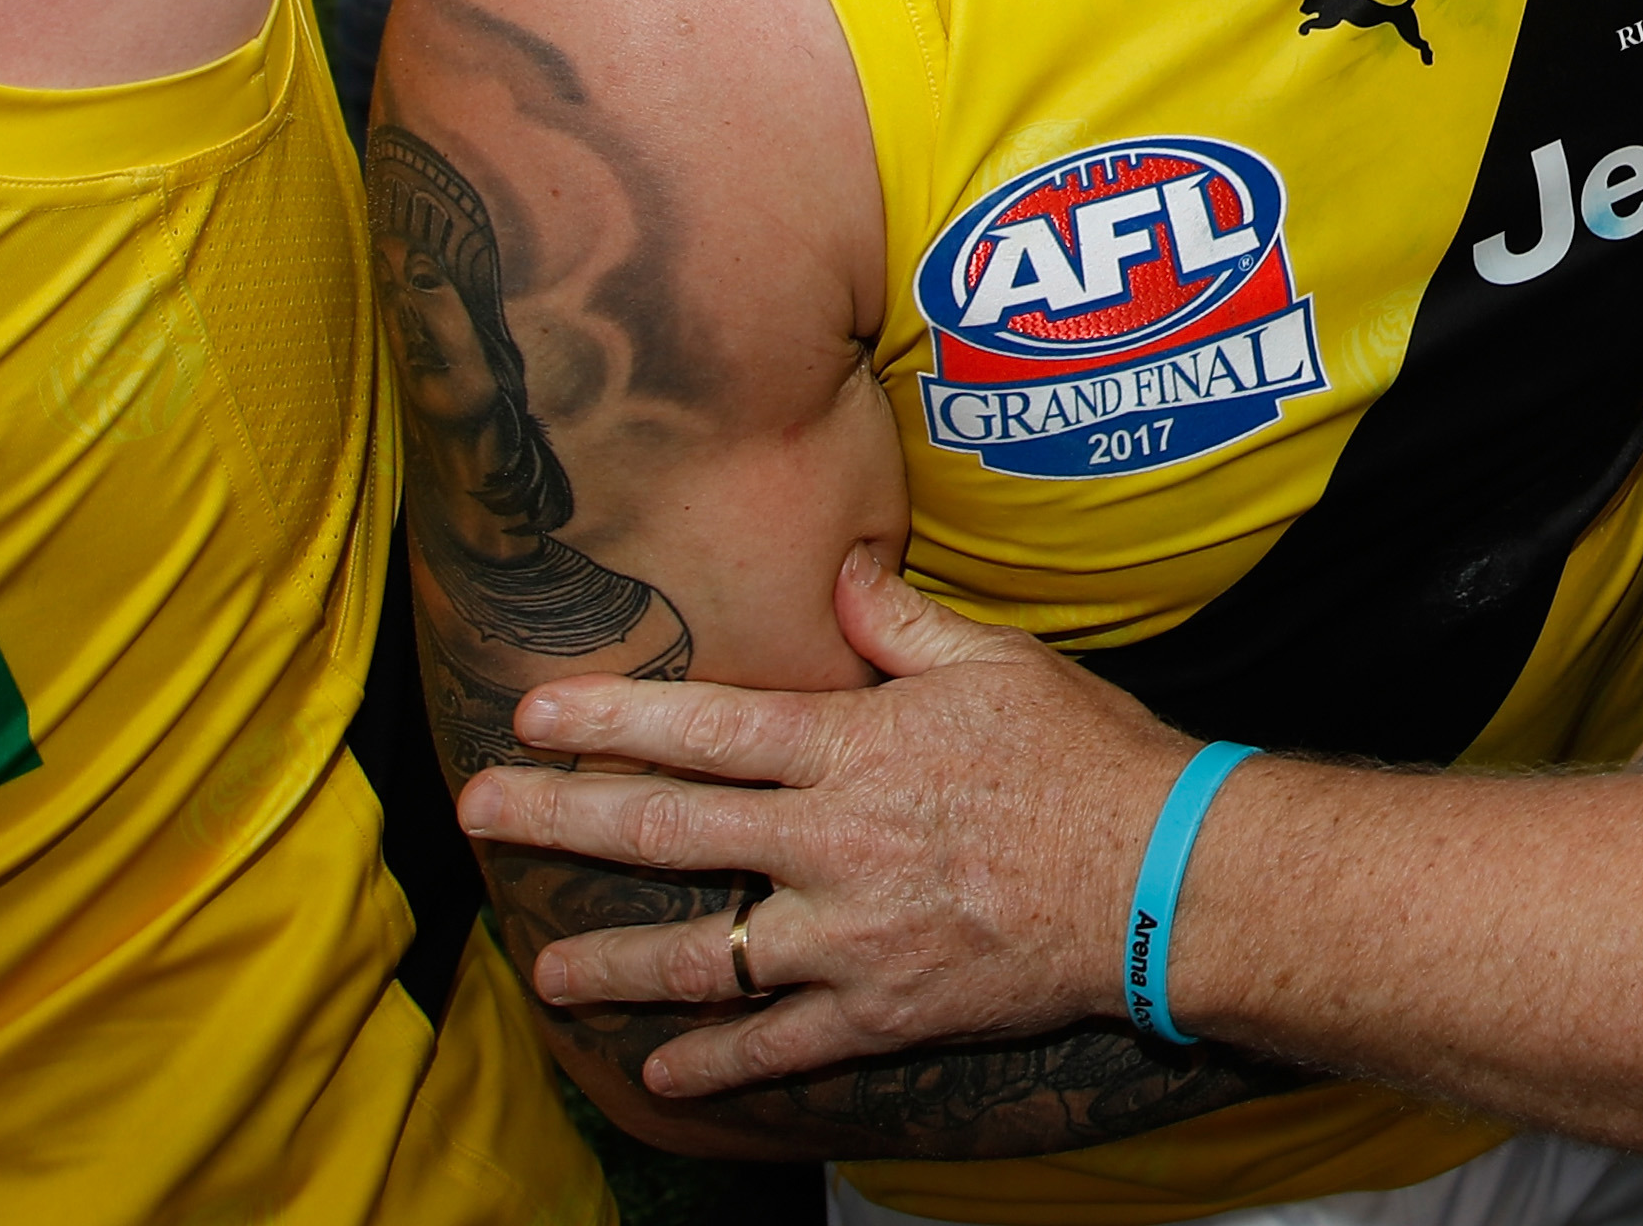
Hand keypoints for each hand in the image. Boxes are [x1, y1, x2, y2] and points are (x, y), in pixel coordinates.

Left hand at [457, 547, 1187, 1099]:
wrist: (1162, 880)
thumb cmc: (1086, 757)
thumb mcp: (999, 662)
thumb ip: (903, 623)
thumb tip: (840, 571)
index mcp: (854, 748)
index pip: (705, 728)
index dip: (610, 719)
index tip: (531, 714)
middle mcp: (831, 843)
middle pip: (669, 831)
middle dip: (561, 820)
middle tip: (480, 813)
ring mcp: (849, 937)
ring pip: (701, 954)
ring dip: (610, 962)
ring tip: (545, 970)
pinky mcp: (882, 1010)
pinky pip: (777, 1044)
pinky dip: (714, 1060)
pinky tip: (660, 1071)